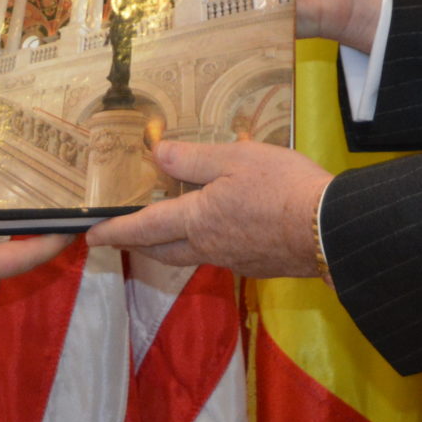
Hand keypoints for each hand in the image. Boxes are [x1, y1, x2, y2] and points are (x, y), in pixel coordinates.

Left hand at [85, 140, 330, 276]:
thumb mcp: (236, 159)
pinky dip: (209, 244)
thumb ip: (194, 159)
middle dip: (138, 244)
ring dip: (173, 245)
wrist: (330, 231)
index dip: (115, 231)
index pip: (144, 227)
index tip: (91, 236)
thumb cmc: (283, 188)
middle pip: (163, 250)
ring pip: (192, 254)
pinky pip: (222, 255)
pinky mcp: (258, 266)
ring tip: (170, 230)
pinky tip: (224, 231)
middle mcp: (209, 246)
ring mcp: (234, 260)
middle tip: (122, 238)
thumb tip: (158, 156)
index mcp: (197, 220)